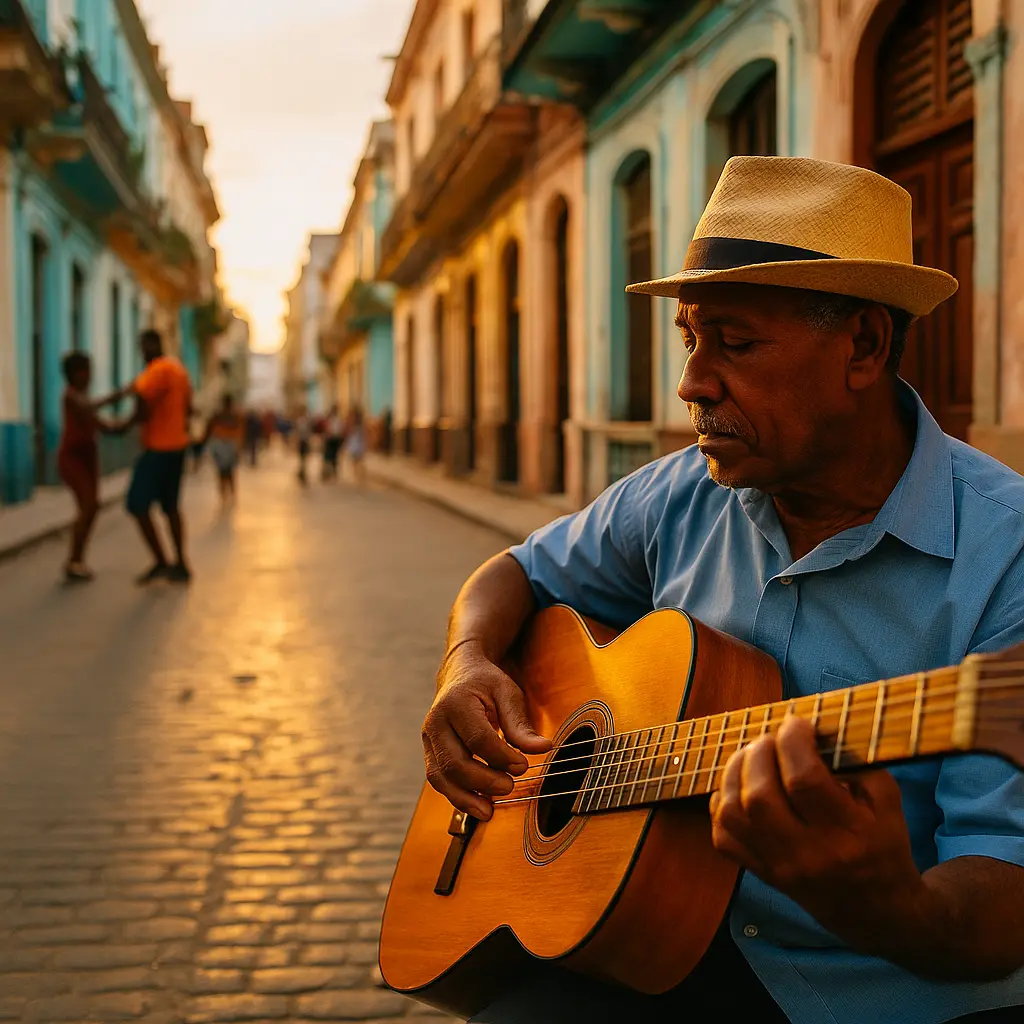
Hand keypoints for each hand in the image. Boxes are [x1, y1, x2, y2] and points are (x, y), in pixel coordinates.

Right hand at [422, 641, 550, 820]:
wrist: (459, 674)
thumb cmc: (486, 683)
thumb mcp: (508, 694)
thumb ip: (521, 724)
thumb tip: (544, 748)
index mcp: (456, 703)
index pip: (477, 738)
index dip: (501, 757)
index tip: (523, 765)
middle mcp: (435, 722)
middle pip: (454, 762)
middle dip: (483, 781)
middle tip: (509, 787)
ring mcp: (428, 740)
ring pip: (440, 777)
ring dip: (465, 798)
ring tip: (489, 811)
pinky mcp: (430, 753)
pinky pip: (439, 781)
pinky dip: (456, 796)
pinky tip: (477, 806)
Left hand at [709, 717, 920, 928]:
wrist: (878, 912)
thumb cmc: (883, 847)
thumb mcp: (888, 803)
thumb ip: (858, 764)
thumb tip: (816, 734)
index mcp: (848, 833)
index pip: (804, 781)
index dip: (793, 742)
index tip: (798, 724)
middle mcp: (808, 853)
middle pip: (760, 797)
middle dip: (758, 754)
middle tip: (771, 739)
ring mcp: (779, 866)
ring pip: (734, 815)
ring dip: (734, 774)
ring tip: (751, 757)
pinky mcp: (762, 873)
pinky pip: (723, 838)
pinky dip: (721, 805)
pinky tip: (738, 789)